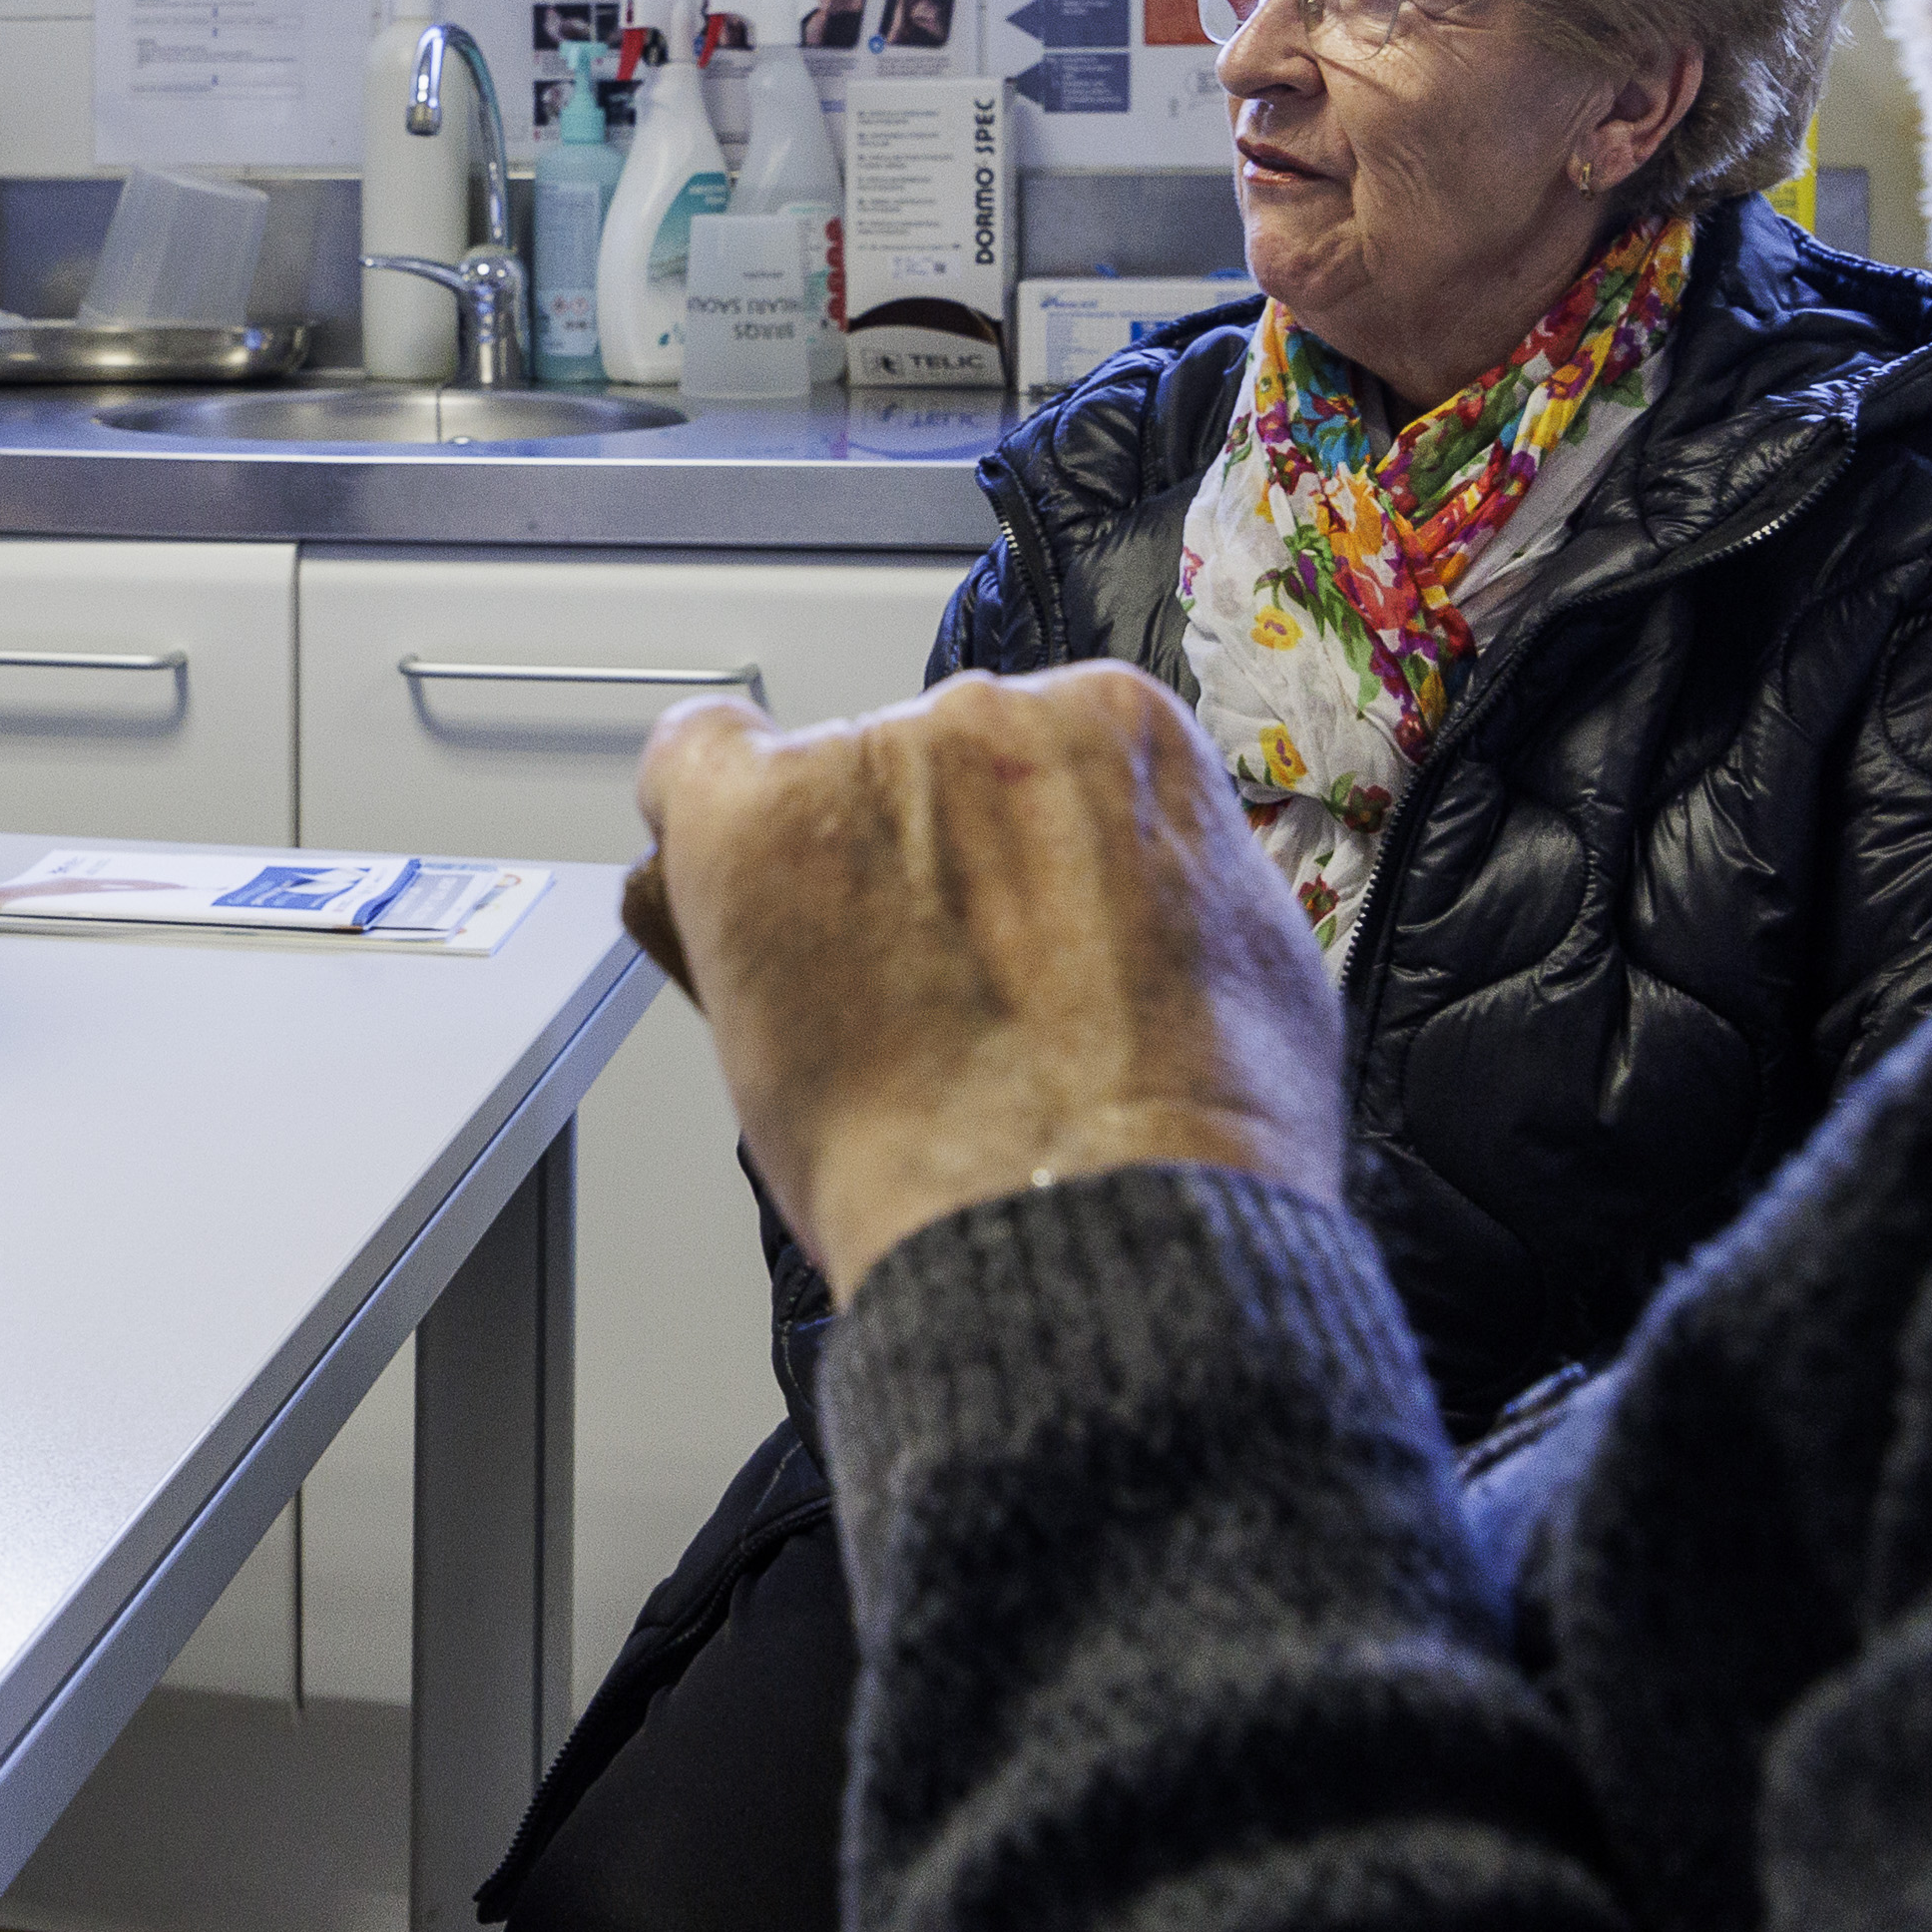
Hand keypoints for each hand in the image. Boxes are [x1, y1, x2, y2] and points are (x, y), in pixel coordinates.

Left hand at [630, 665, 1347, 1301]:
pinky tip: (713, 917)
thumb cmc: (1177, 1133)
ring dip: (805, 894)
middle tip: (917, 1002)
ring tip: (852, 1028)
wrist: (1093, 1217)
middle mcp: (990, 715)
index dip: (993, 860)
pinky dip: (688, 851)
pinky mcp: (754, 824)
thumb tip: (1127, 904)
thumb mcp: (1248, 966)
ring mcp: (867, 765)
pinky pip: (683, 773)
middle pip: (902, 777)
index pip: (1017, 753)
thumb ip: (1162, 890)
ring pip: (798, 799)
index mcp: (1120, 732)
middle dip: (902, 877)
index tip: (988, 928)